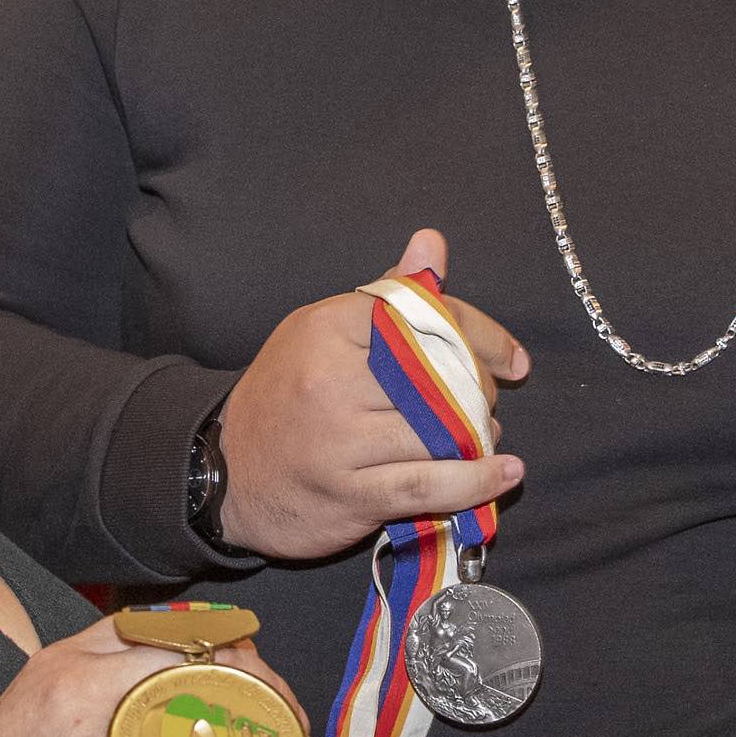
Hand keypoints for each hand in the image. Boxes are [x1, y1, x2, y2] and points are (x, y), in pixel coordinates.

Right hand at [216, 228, 528, 560]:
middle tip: (484, 404)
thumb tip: (431, 243)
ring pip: (441, 430)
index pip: (428, 317)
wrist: (222, 471)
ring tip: (482, 437)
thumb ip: (387, 295)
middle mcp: (332, 378)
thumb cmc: (287, 395)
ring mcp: (339, 440)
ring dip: (478, 436)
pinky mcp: (349, 493)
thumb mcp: (323, 331)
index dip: (482, 337)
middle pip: (441, 376)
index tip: (512, 361)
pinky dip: (477, 480)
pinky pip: (430, 485)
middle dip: (479, 392)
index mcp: (330, 326)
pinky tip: (504, 473)